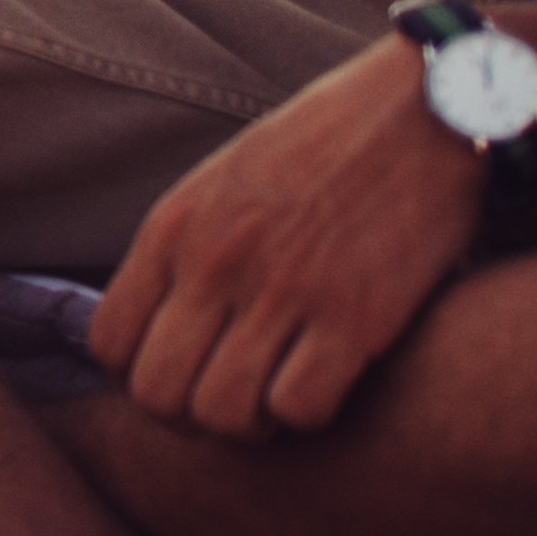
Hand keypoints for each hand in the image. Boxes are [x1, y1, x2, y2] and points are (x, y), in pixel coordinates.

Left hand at [87, 42, 486, 435]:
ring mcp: (283, 290)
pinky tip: (329, 383)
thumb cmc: (328, 148)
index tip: (185, 370)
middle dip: (190, 416)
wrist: (426, 110)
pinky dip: (309, 414)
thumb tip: (160, 325)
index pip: (109, 343)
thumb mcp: (226, 181)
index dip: (142, 375)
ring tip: (279, 395)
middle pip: (158, 394)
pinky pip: (298, 409)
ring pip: (222, 414)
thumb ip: (188, 248)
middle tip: (234, 399)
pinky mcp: (356, 316)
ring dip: (250, 425)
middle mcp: (216, 261)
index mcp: (175, 226)